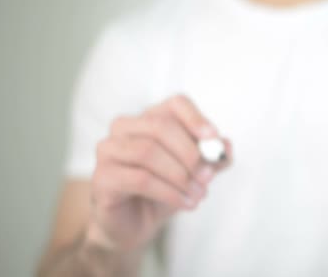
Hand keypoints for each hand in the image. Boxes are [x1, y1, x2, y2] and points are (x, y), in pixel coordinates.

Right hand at [86, 95, 231, 251]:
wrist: (136, 224)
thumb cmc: (165, 189)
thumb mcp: (196, 173)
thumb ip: (213, 159)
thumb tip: (225, 147)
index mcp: (151, 118)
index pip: (176, 103)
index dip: (196, 118)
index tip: (213, 139)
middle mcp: (125, 127)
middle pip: (161, 126)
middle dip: (190, 153)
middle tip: (208, 176)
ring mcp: (109, 150)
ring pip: (147, 152)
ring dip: (179, 175)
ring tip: (198, 194)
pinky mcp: (102, 177)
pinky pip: (139, 179)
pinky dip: (168, 192)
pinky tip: (185, 203)